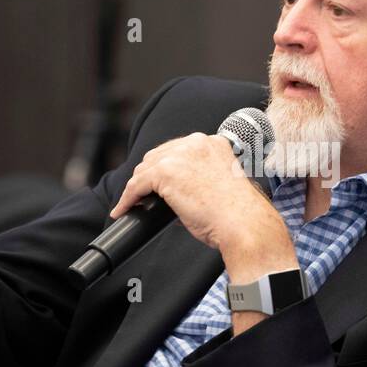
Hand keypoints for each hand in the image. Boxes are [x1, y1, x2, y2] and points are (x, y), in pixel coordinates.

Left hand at [109, 133, 297, 275]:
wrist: (242, 223)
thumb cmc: (238, 213)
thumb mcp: (221, 184)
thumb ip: (200, 179)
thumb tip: (177, 195)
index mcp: (214, 144)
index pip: (179, 150)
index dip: (166, 166)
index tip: (159, 182)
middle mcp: (197, 143)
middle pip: (159, 155)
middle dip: (149, 175)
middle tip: (142, 194)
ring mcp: (180, 155)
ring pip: (145, 168)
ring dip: (137, 187)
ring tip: (131, 203)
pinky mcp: (166, 172)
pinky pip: (137, 185)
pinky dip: (128, 198)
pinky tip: (124, 209)